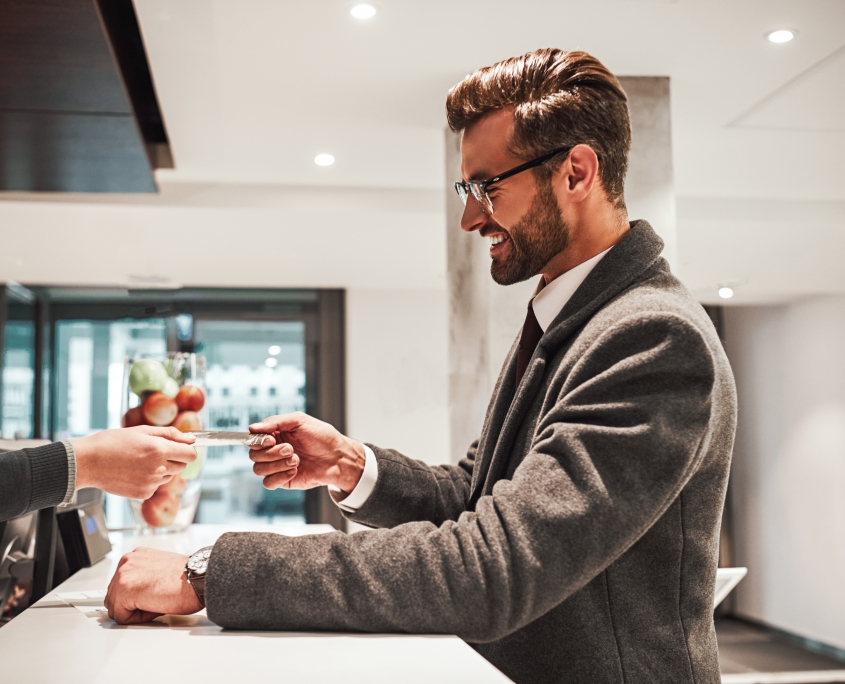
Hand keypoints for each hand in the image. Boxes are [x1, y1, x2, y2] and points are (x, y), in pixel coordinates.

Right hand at [72, 426, 196, 499]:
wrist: (88, 462)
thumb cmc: (112, 442)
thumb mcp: (142, 431)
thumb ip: (170, 434)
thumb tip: (191, 439)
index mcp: (159, 450)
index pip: (191, 454)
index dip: (188, 450)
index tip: (182, 447)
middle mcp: (158, 468)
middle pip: (182, 466)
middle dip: (174, 458)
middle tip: (155, 451)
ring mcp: (150, 483)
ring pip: (169, 476)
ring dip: (162, 469)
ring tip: (140, 461)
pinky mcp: (143, 494)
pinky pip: (156, 486)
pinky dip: (150, 480)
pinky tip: (133, 472)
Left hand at [105, 547, 201, 624]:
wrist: (199, 579)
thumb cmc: (188, 578)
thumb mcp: (160, 571)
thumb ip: (143, 578)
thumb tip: (135, 596)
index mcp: (136, 556)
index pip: (120, 586)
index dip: (137, 598)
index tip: (152, 595)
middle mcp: (127, 561)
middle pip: (114, 597)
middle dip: (133, 605)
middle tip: (156, 599)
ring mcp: (123, 574)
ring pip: (116, 608)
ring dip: (135, 611)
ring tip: (157, 601)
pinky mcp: (125, 589)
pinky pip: (122, 617)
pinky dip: (138, 618)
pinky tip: (155, 605)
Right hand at [248, 412, 365, 492]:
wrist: (338, 458)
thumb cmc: (322, 437)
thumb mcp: (300, 421)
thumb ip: (275, 422)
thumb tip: (252, 427)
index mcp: (275, 434)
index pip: (253, 438)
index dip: (258, 440)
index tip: (272, 439)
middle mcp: (273, 450)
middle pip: (253, 455)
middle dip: (272, 453)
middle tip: (291, 449)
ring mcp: (277, 466)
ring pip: (258, 469)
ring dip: (277, 464)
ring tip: (297, 459)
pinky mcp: (283, 481)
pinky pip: (268, 483)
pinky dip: (280, 476)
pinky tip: (295, 470)